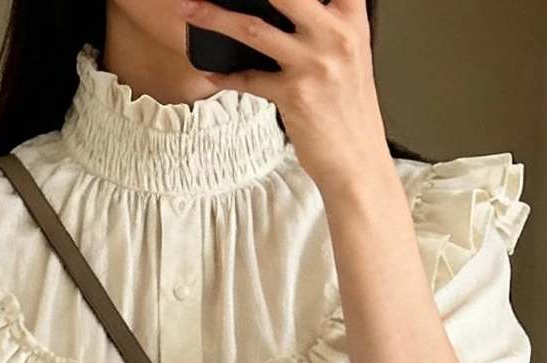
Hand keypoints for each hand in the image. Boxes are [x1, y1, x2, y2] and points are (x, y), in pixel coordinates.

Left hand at [180, 0, 389, 196]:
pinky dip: (224, 75)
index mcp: (350, 20)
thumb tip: (285, 9)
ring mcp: (314, 64)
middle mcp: (335, 36)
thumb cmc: (349, 110)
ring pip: (254, 28)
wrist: (357, 162)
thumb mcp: (350, 55)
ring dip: (215, 16)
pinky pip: (248, 79)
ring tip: (189, 9)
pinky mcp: (294, 95)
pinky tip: (209, 71)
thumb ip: (325, 24)